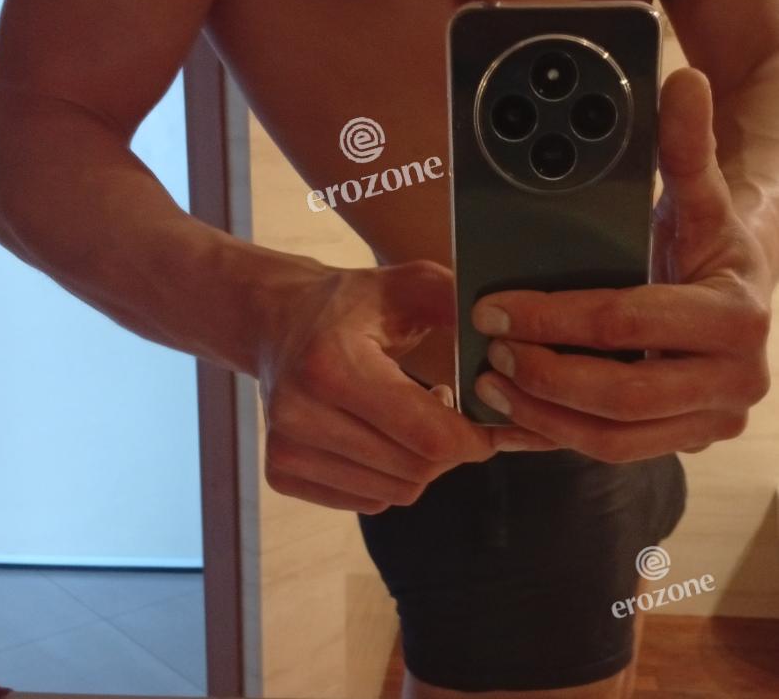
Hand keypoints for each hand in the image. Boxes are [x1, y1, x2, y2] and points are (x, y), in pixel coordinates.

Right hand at [256, 258, 557, 513]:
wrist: (278, 321)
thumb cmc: (352, 303)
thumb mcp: (407, 285)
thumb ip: (457, 304)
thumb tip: (508, 339)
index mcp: (331, 364)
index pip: (427, 435)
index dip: (474, 437)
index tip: (493, 422)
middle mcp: (299, 412)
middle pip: (416, 469)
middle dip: (450, 448)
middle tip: (452, 410)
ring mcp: (285, 448)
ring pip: (395, 491)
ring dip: (422, 463)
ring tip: (414, 416)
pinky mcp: (280, 472)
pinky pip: (369, 501)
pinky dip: (391, 476)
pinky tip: (383, 435)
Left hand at [471, 67, 772, 461]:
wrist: (740, 287)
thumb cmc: (707, 240)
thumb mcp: (699, 195)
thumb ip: (685, 145)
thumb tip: (681, 80)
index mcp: (736, 315)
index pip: (627, 319)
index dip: (551, 316)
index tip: (493, 305)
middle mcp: (735, 380)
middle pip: (622, 394)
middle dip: (544, 374)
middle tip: (490, 350)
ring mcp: (711, 420)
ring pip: (617, 439)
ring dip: (545, 415)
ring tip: (492, 385)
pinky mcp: (685, 440)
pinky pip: (616, 452)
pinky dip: (559, 438)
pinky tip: (515, 419)